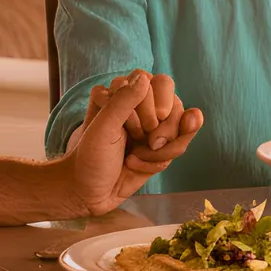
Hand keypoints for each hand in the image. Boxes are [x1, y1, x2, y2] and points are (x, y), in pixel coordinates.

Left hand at [63, 72, 201, 215]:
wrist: (88, 193)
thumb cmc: (90, 157)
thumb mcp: (103, 128)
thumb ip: (123, 100)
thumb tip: (144, 78)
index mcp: (124, 93)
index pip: (160, 83)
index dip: (154, 105)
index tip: (137, 127)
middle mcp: (142, 107)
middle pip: (176, 105)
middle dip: (165, 129)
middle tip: (145, 143)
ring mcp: (153, 127)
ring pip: (182, 126)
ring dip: (163, 149)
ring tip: (136, 159)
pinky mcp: (160, 147)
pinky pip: (180, 145)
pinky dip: (162, 159)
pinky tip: (140, 165)